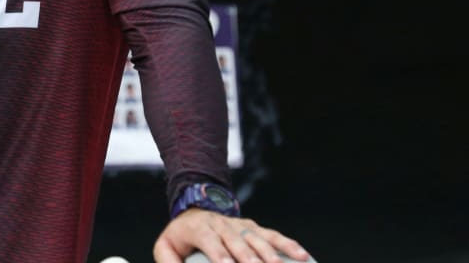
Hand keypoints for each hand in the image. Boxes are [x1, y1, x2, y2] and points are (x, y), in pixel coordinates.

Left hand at [153, 209, 310, 262]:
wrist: (195, 211)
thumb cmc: (181, 237)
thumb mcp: (165, 246)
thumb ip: (167, 262)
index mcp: (199, 228)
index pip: (210, 240)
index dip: (219, 253)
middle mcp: (222, 224)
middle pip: (237, 241)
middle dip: (248, 257)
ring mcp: (240, 225)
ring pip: (257, 238)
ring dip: (270, 253)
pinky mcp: (253, 228)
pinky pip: (272, 235)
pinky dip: (287, 244)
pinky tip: (302, 255)